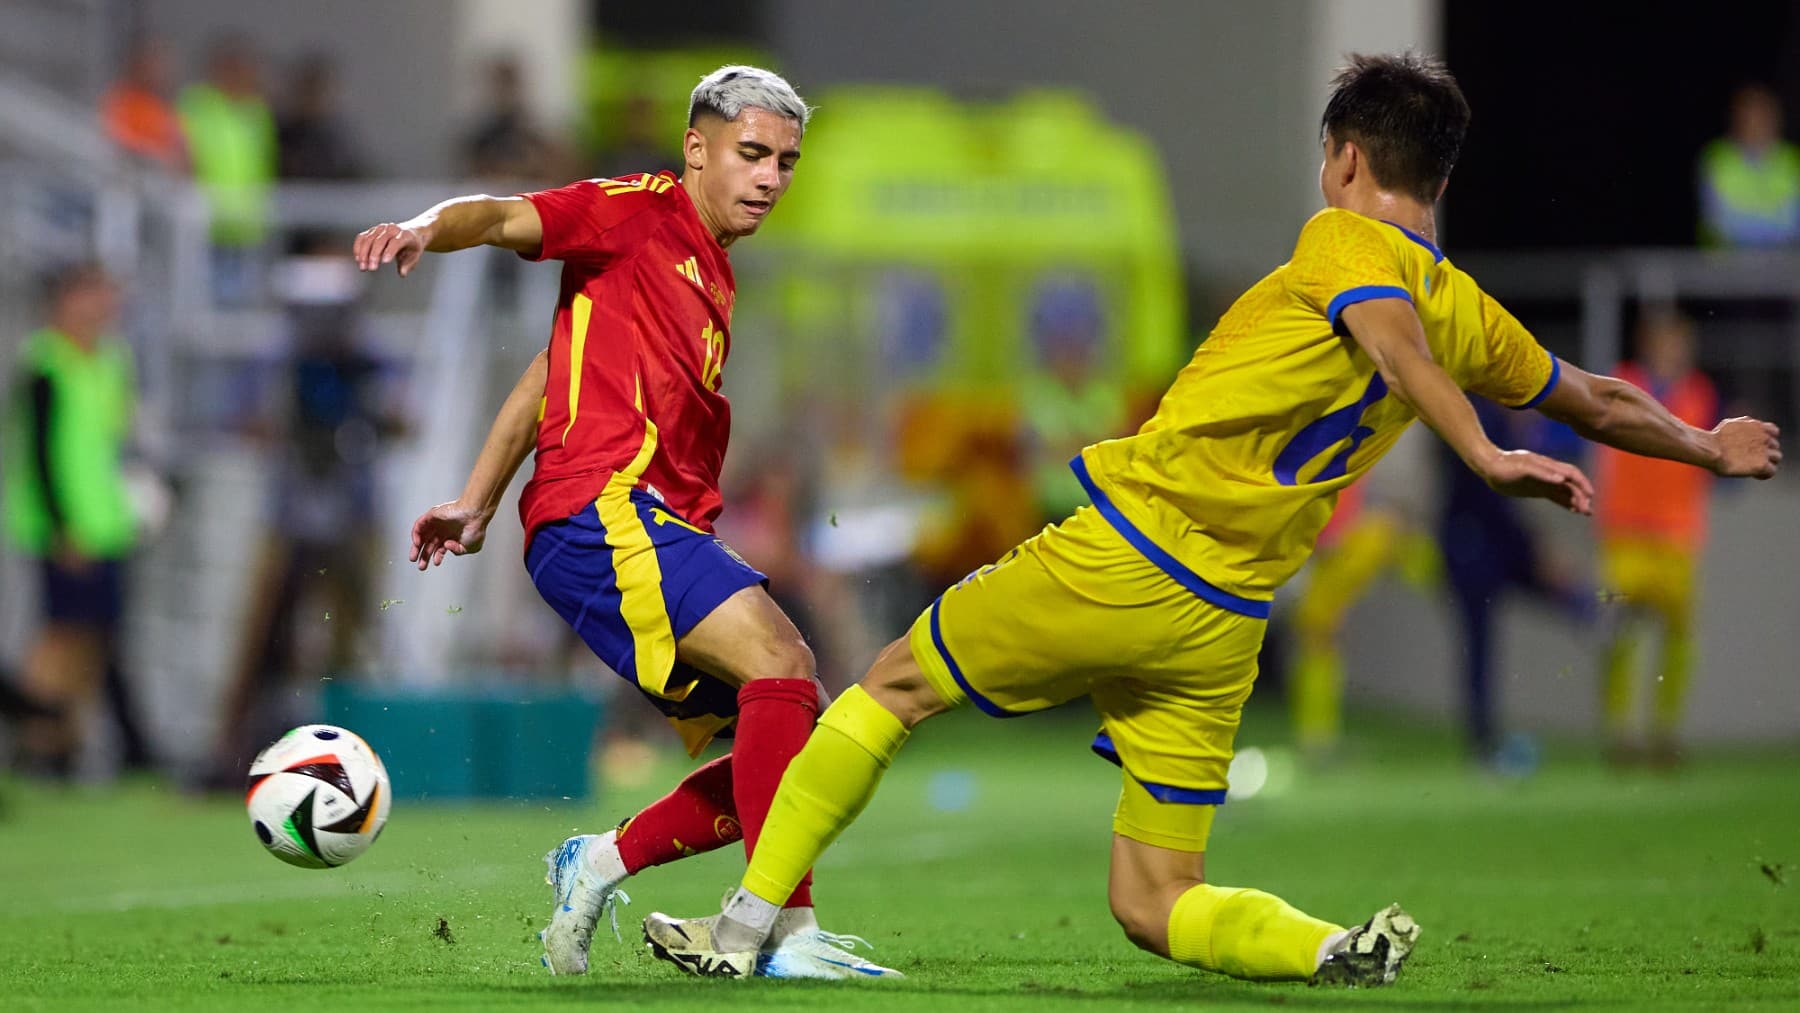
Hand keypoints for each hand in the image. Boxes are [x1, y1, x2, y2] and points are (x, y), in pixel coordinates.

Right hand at [353, 222, 428, 276]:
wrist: (410, 232)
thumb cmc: (412, 246)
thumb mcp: (415, 256)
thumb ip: (408, 265)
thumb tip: (402, 273)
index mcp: (405, 235)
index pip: (396, 242)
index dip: (390, 251)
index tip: (384, 262)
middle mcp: (392, 229)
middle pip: (380, 241)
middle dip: (374, 255)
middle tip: (371, 268)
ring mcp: (380, 228)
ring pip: (368, 239)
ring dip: (363, 253)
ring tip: (363, 267)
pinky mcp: (371, 231)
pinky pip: (362, 238)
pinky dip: (358, 248)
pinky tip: (358, 259)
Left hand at [410, 500, 491, 569]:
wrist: (475, 515)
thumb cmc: (475, 527)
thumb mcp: (469, 548)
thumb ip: (458, 552)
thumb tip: (447, 548)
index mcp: (453, 535)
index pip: (440, 547)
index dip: (437, 556)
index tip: (435, 563)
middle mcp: (444, 529)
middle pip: (430, 543)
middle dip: (424, 556)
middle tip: (421, 566)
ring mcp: (437, 522)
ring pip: (423, 535)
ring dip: (417, 547)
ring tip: (414, 557)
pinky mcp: (432, 515)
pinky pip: (419, 524)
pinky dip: (416, 534)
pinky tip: (417, 543)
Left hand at [1477, 449, 1594, 514]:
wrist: (1491, 466)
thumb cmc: (1506, 465)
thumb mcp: (1523, 468)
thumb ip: (1542, 473)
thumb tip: (1561, 479)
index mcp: (1549, 465)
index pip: (1572, 474)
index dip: (1582, 483)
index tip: (1590, 495)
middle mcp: (1549, 473)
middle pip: (1571, 485)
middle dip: (1581, 496)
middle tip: (1587, 511)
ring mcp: (1544, 481)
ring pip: (1565, 492)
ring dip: (1576, 500)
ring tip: (1586, 512)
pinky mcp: (1537, 489)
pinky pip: (1555, 496)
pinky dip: (1565, 502)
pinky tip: (1572, 509)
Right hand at [1711, 417, 1781, 478]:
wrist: (1711, 449)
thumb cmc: (1714, 439)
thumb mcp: (1731, 424)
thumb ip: (1743, 425)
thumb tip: (1747, 425)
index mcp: (1757, 425)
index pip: (1773, 431)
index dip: (1766, 439)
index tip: (1757, 445)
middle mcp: (1764, 437)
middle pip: (1775, 445)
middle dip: (1766, 451)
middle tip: (1754, 458)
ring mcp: (1764, 451)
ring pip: (1776, 457)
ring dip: (1768, 462)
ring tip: (1756, 468)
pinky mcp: (1762, 464)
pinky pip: (1772, 471)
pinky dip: (1764, 474)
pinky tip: (1755, 475)